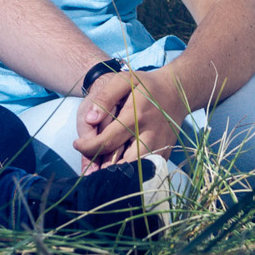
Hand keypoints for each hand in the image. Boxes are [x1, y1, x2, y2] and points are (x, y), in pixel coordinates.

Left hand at [72, 67, 187, 170]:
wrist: (177, 92)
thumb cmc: (146, 86)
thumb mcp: (124, 80)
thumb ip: (105, 97)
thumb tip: (90, 119)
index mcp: (136, 116)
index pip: (107, 141)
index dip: (89, 148)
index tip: (78, 145)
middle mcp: (150, 135)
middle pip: (123, 163)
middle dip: (104, 169)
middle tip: (90, 165)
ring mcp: (160, 147)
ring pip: (136, 171)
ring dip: (118, 174)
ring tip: (102, 167)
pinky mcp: (165, 154)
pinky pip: (145, 170)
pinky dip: (131, 172)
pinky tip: (119, 167)